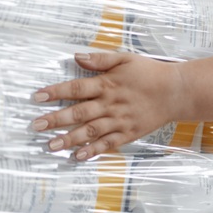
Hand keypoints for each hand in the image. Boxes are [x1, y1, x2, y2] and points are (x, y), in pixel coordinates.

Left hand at [31, 52, 182, 160]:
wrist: (177, 91)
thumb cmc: (151, 73)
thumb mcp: (126, 59)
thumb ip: (101, 59)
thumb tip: (77, 57)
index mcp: (108, 84)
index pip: (77, 88)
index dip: (56, 92)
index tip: (37, 97)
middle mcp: (111, 104)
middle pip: (78, 113)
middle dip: (55, 119)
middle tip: (36, 125)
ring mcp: (119, 120)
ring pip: (90, 131)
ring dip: (69, 139)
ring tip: (50, 145)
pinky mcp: (129, 133)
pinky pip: (108, 144)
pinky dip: (93, 151)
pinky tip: (78, 156)